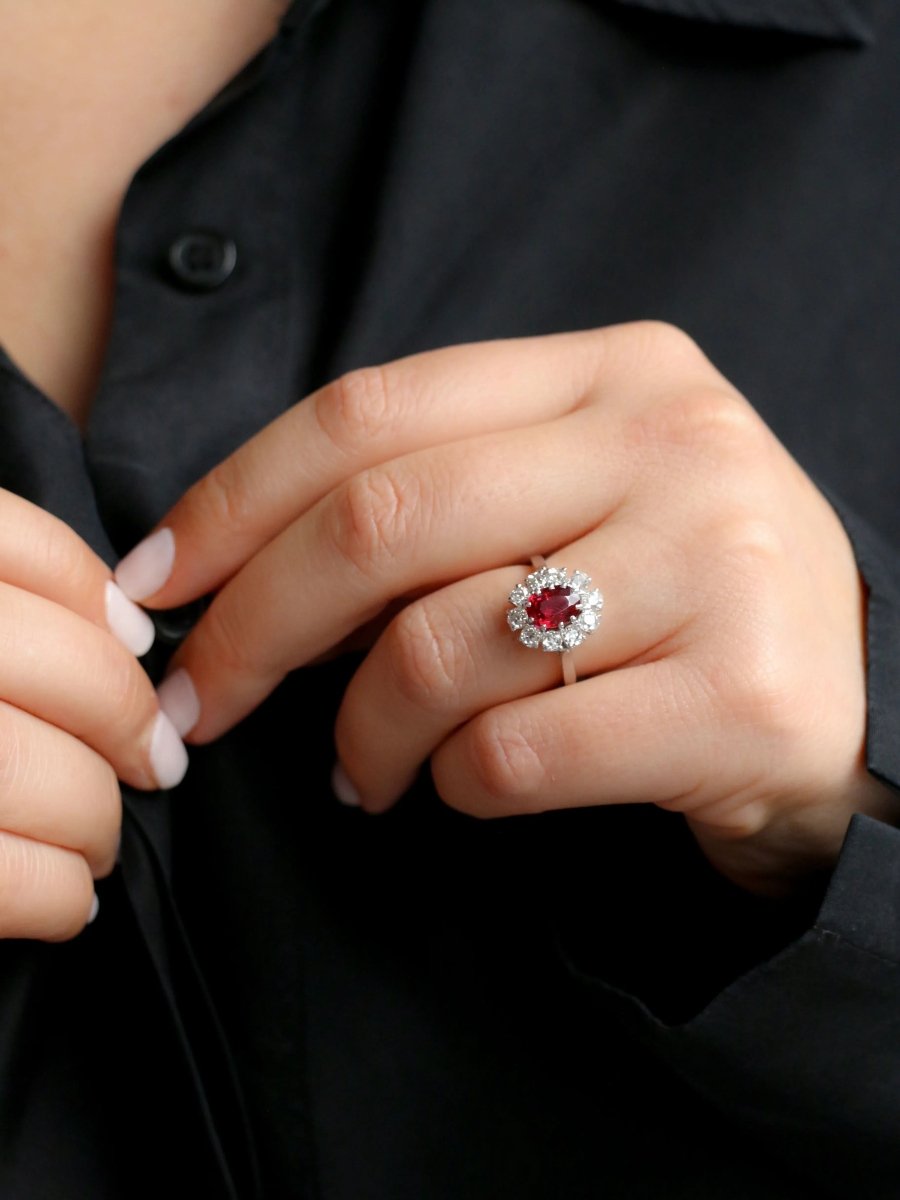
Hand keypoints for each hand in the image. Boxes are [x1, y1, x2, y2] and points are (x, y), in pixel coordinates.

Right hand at [0, 491, 186, 938]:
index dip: (96, 595)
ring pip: (51, 775)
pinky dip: (59, 894)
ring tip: (97, 840)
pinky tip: (64, 900)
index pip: (20, 543)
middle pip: (70, 668)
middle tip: (151, 759)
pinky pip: (11, 878)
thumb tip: (119, 629)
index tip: (133, 642)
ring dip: (98, 820)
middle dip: (131, 723)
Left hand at [117, 323, 897, 894]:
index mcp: (617, 371)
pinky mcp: (746, 695)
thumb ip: (442, 502)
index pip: (374, 409)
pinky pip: (517, 751)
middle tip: (204, 701)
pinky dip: (455, 786)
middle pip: (385, 519)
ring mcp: (721, 563)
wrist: (847, 702)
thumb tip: (242, 568)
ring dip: (362, 734)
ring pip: (439, 648)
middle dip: (255, 625)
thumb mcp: (574, 503)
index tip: (161, 582)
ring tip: (364, 771)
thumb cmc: (677, 602)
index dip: (236, 498)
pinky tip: (465, 788)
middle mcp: (677, 442)